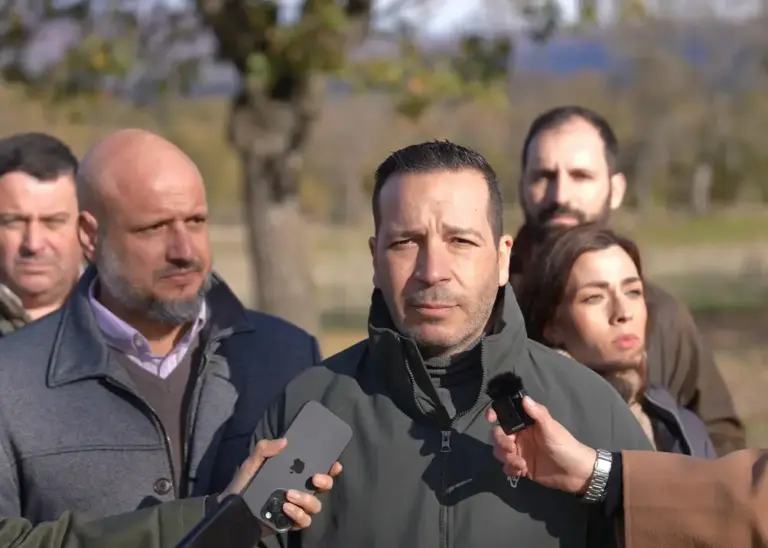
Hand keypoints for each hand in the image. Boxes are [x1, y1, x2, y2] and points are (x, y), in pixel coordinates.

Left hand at [219, 438, 342, 534]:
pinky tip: (286, 508)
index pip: (320, 470)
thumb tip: (284, 441)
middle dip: (325, 482)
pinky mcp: (291, 522)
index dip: (331, 468)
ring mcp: (297, 507)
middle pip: (325, 487)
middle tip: (314, 478)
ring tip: (289, 495)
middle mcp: (301, 489)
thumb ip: (265, 448)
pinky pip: (304, 521)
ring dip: (307, 499)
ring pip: (316, 505)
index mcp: (295, 474)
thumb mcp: (253, 462)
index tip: (334, 464)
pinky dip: (298, 515)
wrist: (233, 507)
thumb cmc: (246, 482)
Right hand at [486, 396, 596, 494]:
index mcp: (526, 424)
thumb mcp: (552, 429)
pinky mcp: (522, 468)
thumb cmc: (566, 446)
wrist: (577, 473)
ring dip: (506, 458)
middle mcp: (520, 436)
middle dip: (500, 442)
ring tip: (520, 464)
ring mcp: (520, 452)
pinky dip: (510, 469)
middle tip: (511, 449)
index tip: (490, 418)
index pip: (506, 415)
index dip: (495, 414)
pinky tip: (521, 472)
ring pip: (500, 452)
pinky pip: (507, 467)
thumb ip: (538, 414)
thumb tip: (525, 398)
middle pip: (498, 435)